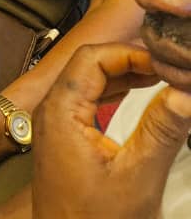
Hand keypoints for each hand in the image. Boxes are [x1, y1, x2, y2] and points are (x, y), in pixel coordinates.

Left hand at [31, 43, 190, 218]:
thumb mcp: (137, 178)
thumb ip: (160, 131)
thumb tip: (185, 92)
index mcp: (61, 109)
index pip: (91, 57)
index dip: (130, 53)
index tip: (166, 63)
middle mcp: (52, 109)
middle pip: (88, 66)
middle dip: (130, 60)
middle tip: (170, 68)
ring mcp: (56, 123)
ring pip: (89, 82)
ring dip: (124, 76)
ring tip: (164, 77)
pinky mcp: (64, 138)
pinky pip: (88, 102)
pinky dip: (115, 93)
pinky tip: (143, 94)